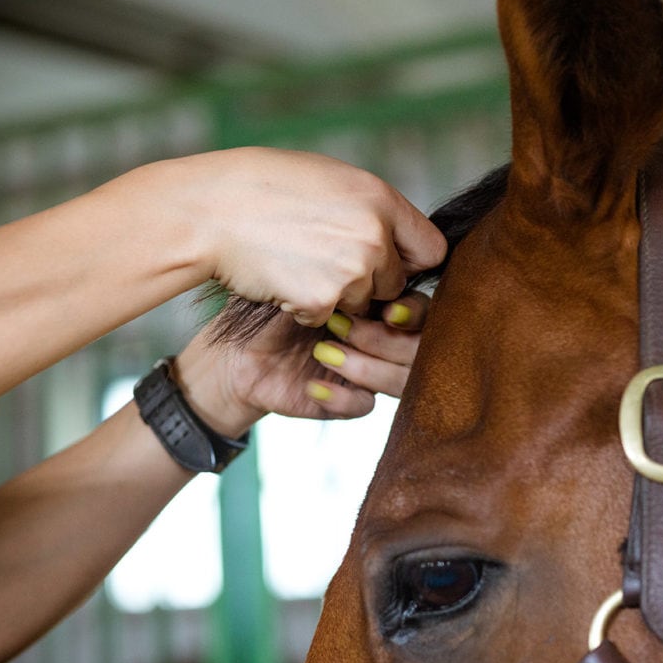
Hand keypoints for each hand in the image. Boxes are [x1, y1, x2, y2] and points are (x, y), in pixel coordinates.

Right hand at [119, 148, 445, 326]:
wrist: (212, 210)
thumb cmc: (265, 187)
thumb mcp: (332, 180)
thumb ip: (374, 209)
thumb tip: (400, 239)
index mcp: (382, 200)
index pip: (431, 249)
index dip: (410, 260)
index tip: (390, 261)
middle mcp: (375, 237)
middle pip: (394, 285)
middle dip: (369, 282)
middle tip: (326, 261)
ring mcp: (350, 273)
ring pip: (359, 305)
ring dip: (335, 296)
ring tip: (298, 262)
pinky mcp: (322, 302)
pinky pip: (325, 317)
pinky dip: (305, 307)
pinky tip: (282, 277)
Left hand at [172, 292, 430, 434]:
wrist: (238, 346)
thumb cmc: (273, 299)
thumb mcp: (308, 275)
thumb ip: (347, 268)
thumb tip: (378, 257)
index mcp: (385, 302)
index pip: (425, 310)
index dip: (414, 313)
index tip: (390, 309)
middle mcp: (386, 338)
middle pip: (421, 349)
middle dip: (387, 340)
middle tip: (345, 326)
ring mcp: (372, 370)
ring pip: (400, 379)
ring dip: (366, 366)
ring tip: (324, 351)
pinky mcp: (349, 400)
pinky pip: (365, 405)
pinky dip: (341, 396)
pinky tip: (313, 385)